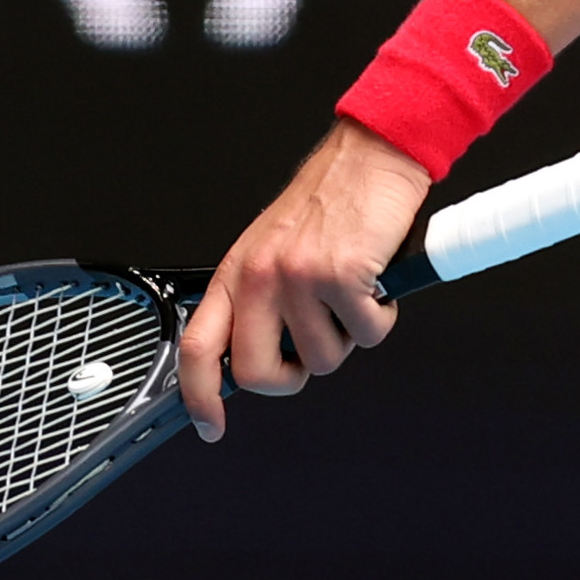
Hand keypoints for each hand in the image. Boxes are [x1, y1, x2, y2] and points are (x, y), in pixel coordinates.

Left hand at [176, 118, 431, 443]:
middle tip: (314, 344)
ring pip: (323, 360)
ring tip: (349, 290)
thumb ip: (259, 301)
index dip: (200, 397)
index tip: (211, 425)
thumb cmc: (327, 202)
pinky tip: (374, 281)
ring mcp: (299, 276)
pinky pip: (368, 335)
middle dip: (292, 375)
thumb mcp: (271, 248)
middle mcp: (260, 275)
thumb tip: (257, 359)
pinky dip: (380, 317)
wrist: (370, 154)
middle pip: (257, 374)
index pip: (198, 346)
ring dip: (346, 334)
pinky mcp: (341, 275)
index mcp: (237, 271)